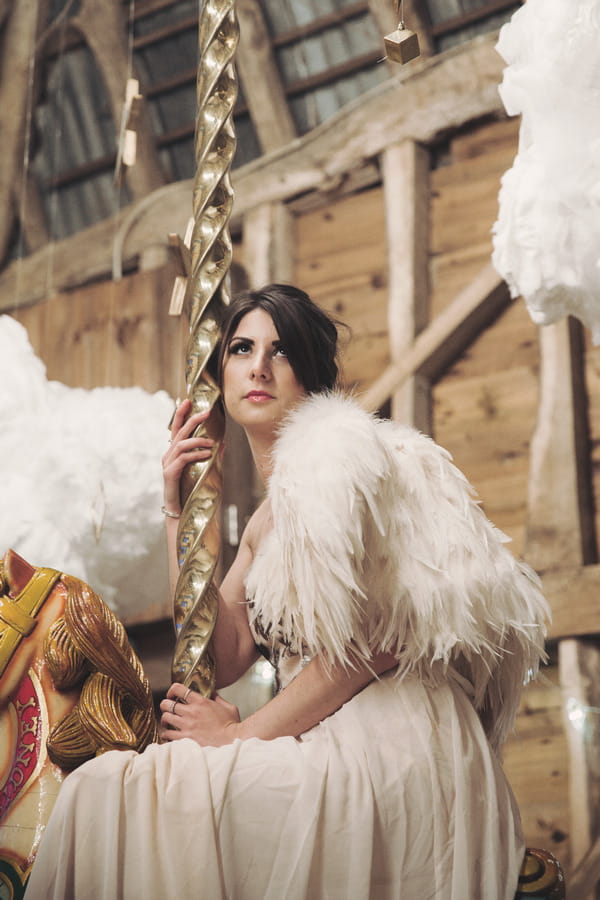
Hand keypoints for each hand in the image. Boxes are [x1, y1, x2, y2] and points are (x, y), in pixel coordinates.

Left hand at [159, 682, 240, 746]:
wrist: (231, 741)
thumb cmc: (231, 725)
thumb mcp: (228, 706)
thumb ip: (217, 698)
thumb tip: (212, 693)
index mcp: (201, 702)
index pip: (178, 689)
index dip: (172, 690)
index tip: (172, 695)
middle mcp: (191, 712)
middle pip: (167, 704)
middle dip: (165, 705)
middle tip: (167, 708)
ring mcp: (187, 726)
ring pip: (165, 719)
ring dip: (165, 720)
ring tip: (167, 722)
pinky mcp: (185, 739)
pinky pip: (168, 735)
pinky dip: (166, 734)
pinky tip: (169, 735)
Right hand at [161, 399, 214, 514]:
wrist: (184, 513)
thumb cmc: (194, 492)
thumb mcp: (207, 471)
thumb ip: (212, 457)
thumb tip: (223, 444)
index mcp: (175, 452)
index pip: (177, 429)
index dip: (181, 414)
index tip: (188, 400)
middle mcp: (169, 455)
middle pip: (179, 432)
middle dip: (192, 419)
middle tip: (206, 412)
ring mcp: (168, 464)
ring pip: (180, 444)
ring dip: (198, 440)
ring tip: (211, 442)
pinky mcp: (169, 474)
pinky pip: (182, 459)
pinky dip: (196, 454)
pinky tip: (207, 454)